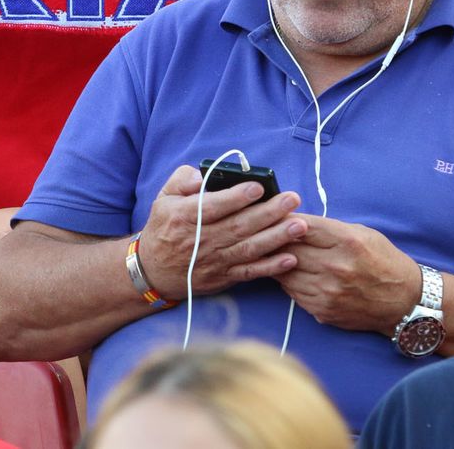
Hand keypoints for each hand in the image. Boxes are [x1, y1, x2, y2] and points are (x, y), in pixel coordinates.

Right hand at [137, 165, 306, 300]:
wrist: (154, 269)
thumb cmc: (163, 227)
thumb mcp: (163, 197)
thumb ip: (182, 180)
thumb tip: (202, 176)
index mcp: (185, 217)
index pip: (214, 206)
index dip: (237, 197)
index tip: (258, 187)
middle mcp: (201, 240)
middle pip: (239, 226)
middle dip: (269, 213)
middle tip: (292, 200)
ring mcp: (214, 260)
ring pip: (249, 248)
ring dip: (277, 238)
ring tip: (299, 225)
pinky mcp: (224, 277)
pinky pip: (250, 272)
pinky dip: (271, 267)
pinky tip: (290, 258)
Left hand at [272, 215, 421, 334]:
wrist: (405, 301)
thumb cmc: (382, 260)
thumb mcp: (360, 233)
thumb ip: (326, 228)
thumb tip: (290, 221)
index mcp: (346, 241)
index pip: (300, 225)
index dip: (283, 220)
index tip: (273, 217)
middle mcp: (336, 266)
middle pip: (288, 249)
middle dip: (275, 241)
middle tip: (266, 236)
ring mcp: (328, 291)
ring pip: (284, 273)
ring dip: (278, 263)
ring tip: (275, 256)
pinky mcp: (324, 310)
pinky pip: (292, 293)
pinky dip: (288, 282)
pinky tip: (293, 275)